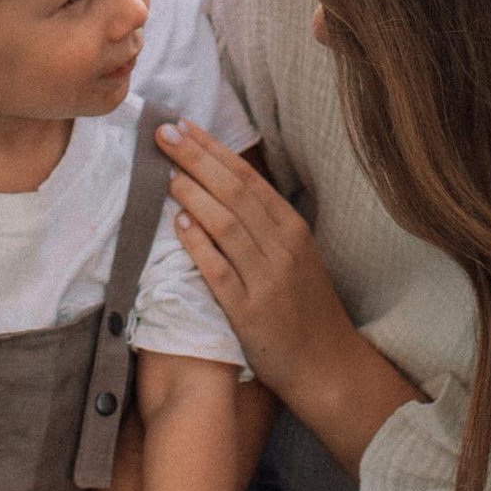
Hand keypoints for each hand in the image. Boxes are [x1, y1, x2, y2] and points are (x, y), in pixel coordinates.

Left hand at [159, 123, 359, 409]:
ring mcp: (268, 278)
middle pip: (234, 191)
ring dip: (193, 194)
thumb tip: (220, 183)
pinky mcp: (250, 312)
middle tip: (163, 133)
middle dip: (196, 158)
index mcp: (293, 228)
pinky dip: (197, 244)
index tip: (183, 125)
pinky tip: (177, 225)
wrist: (328, 364)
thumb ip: (263, 223)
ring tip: (165, 173)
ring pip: (226, 225)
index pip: (247, 177)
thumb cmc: (305, 307)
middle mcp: (283, 247)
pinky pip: (219, 270)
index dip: (212, 149)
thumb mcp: (295, 256)